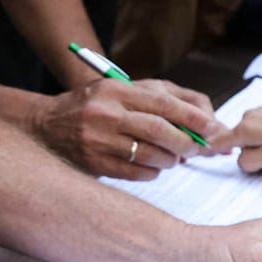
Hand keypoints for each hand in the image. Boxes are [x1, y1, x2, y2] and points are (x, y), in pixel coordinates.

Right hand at [36, 77, 225, 180]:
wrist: (48, 125)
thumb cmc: (96, 106)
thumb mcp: (125, 89)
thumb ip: (164, 97)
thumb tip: (206, 117)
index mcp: (117, 90)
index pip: (163, 103)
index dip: (193, 117)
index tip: (213, 129)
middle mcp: (106, 113)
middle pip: (159, 130)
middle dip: (186, 142)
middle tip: (198, 149)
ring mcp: (98, 140)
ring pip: (149, 154)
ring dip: (171, 159)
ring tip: (175, 158)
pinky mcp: (94, 163)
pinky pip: (135, 172)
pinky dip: (153, 171)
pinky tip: (154, 165)